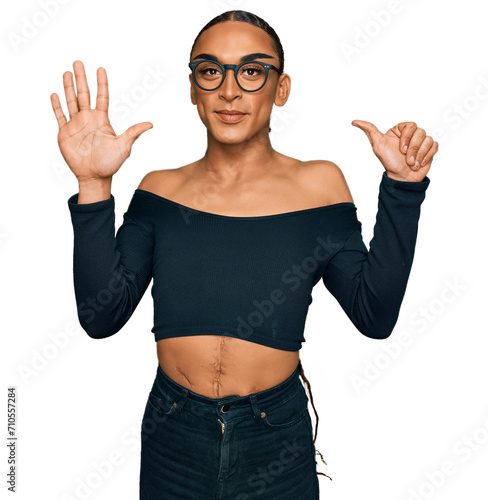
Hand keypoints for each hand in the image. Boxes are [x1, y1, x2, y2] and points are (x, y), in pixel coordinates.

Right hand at [50, 60, 152, 182]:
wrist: (95, 177)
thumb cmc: (111, 163)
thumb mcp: (124, 146)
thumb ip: (134, 133)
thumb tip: (151, 124)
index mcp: (102, 120)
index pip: (102, 97)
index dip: (101, 83)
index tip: (100, 68)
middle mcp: (88, 119)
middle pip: (84, 94)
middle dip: (81, 78)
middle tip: (78, 62)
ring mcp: (76, 125)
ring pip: (71, 101)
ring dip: (68, 87)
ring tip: (67, 72)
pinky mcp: (65, 133)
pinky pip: (60, 116)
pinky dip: (57, 105)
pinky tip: (55, 94)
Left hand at [351, 120, 437, 181]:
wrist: (401, 178)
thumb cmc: (389, 161)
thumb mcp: (378, 145)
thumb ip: (369, 131)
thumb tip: (354, 121)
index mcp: (400, 131)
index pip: (410, 125)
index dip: (407, 138)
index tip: (401, 149)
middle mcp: (411, 134)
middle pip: (420, 132)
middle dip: (412, 149)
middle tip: (406, 159)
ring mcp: (421, 141)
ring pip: (428, 139)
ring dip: (419, 154)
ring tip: (412, 163)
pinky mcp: (429, 149)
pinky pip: (434, 146)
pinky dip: (427, 156)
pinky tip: (419, 163)